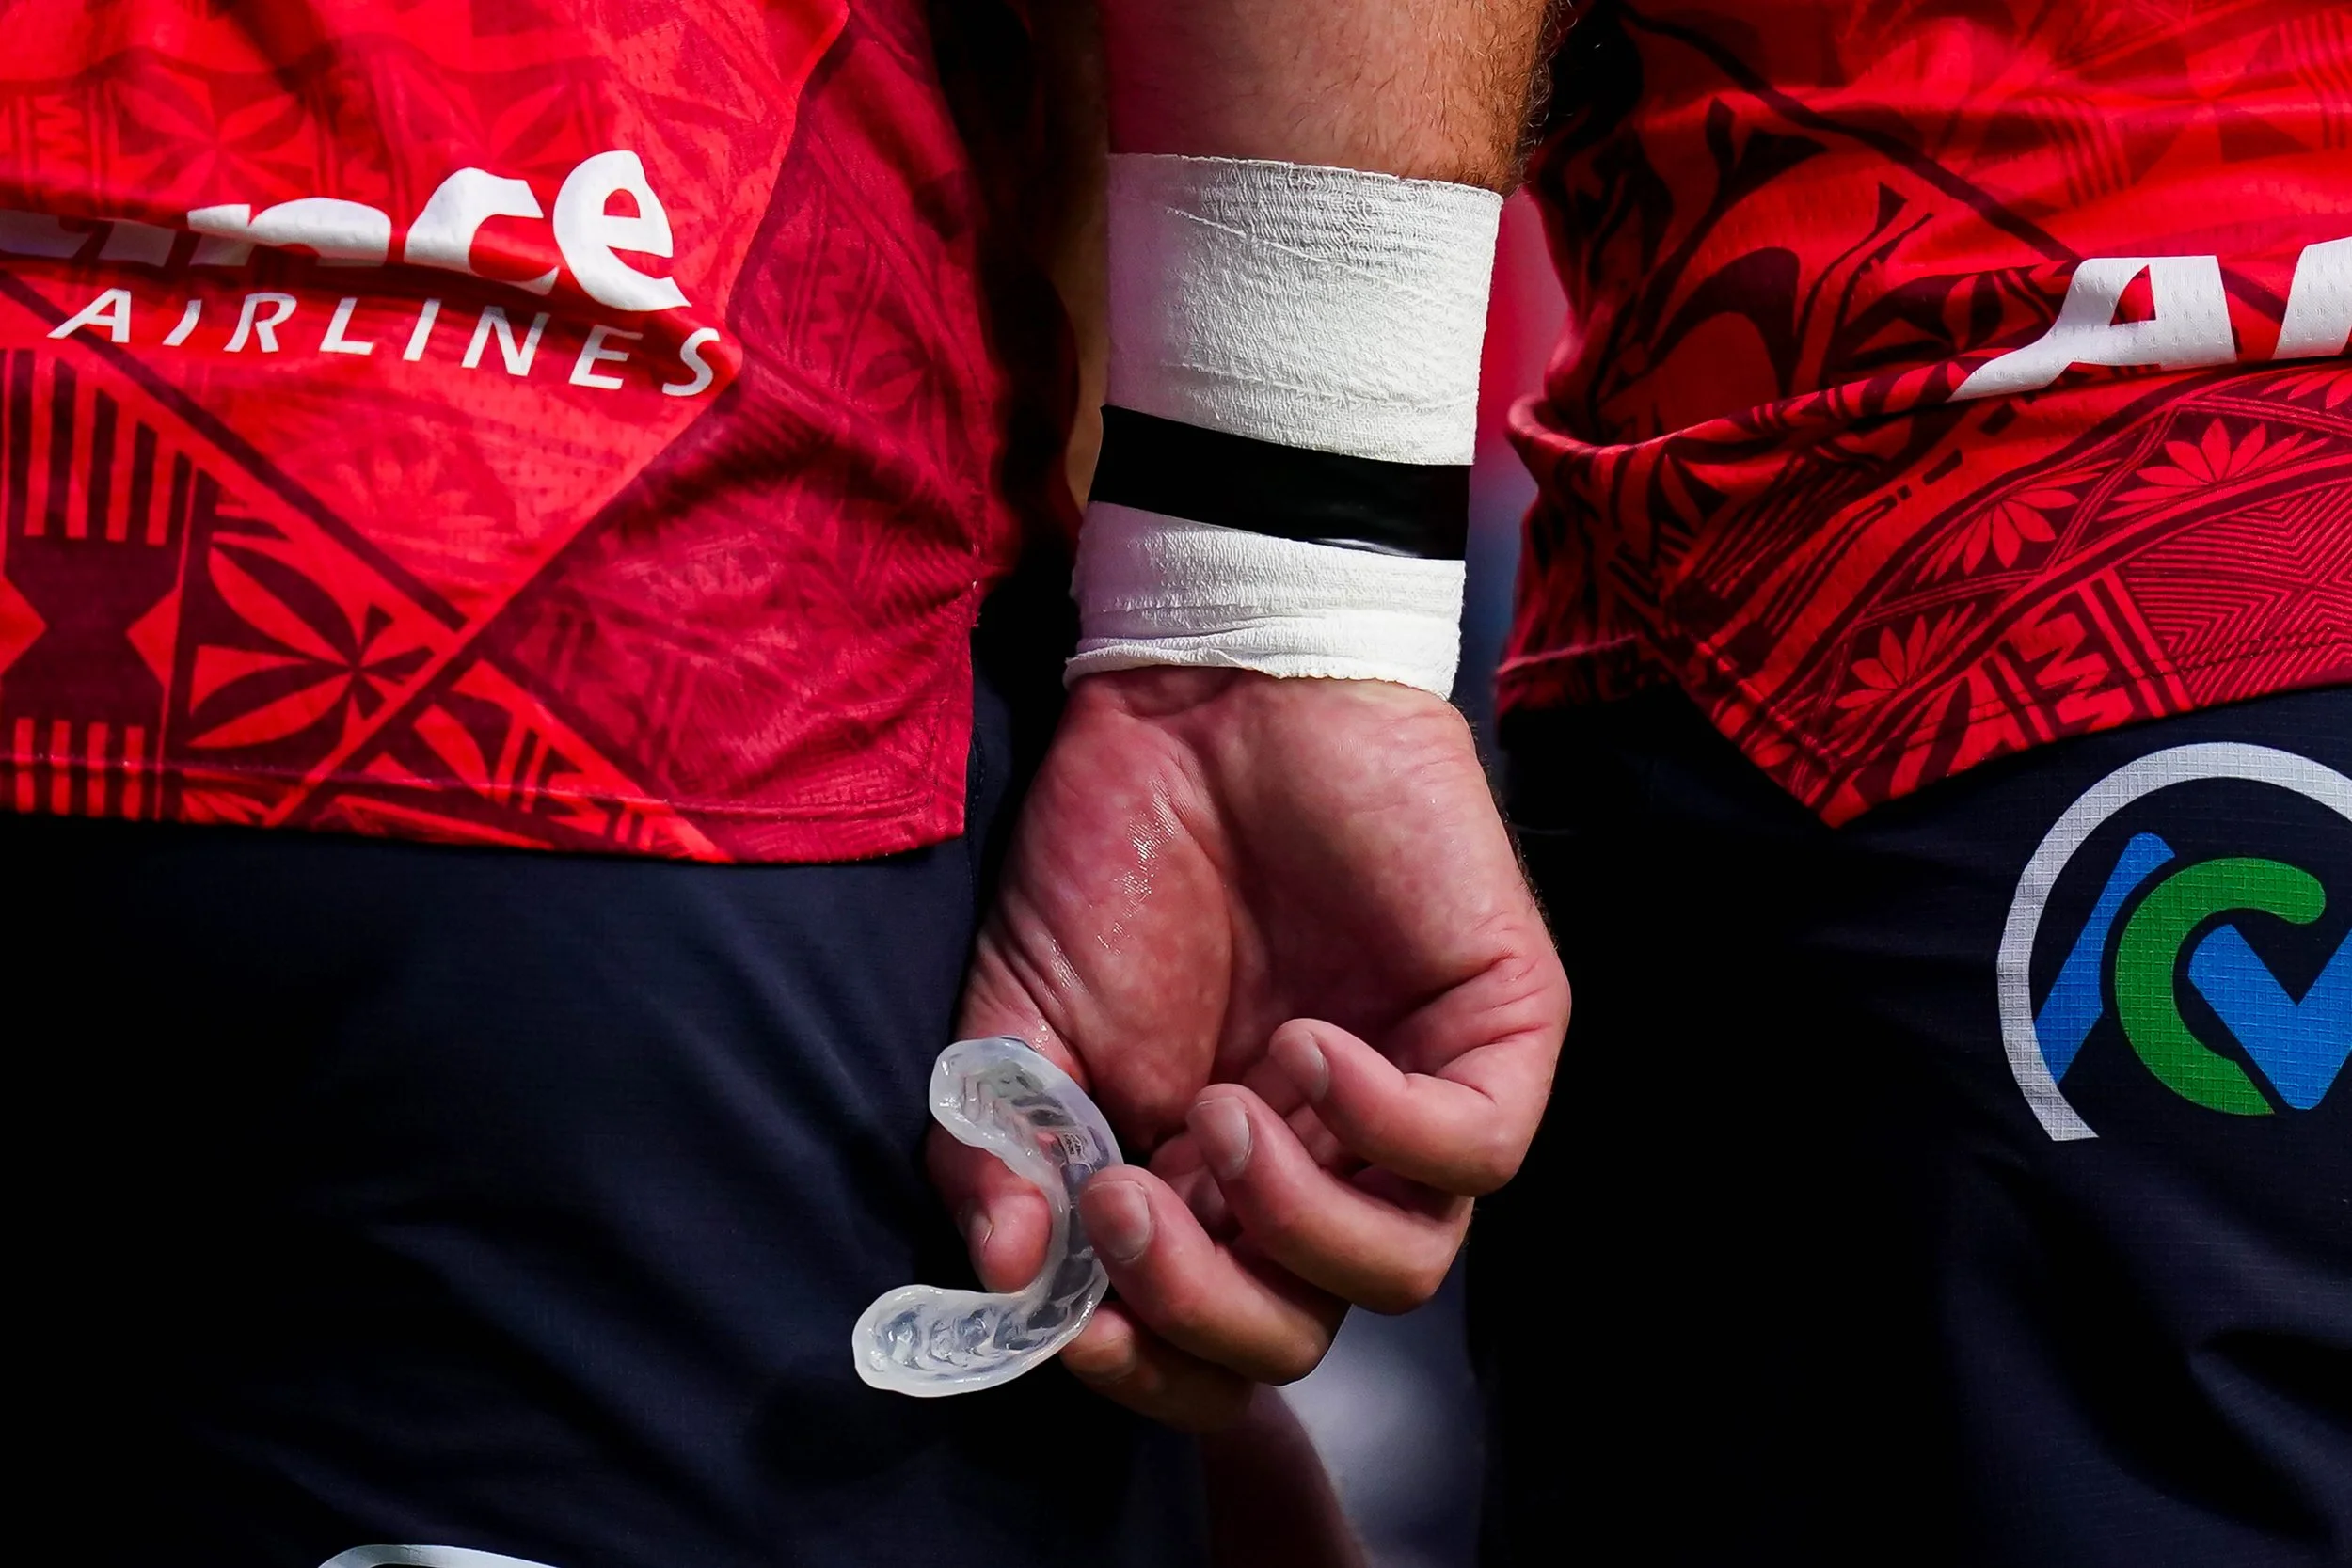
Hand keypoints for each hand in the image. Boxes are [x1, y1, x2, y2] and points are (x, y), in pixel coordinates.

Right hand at [932, 667, 1567, 1427]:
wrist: (1206, 691)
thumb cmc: (1119, 845)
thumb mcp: (1021, 1010)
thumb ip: (1003, 1147)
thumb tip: (1006, 1278)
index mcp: (1209, 1179)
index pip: (1208, 1341)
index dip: (1147, 1361)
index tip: (1069, 1322)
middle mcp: (1320, 1163)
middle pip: (1300, 1331)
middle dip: (1201, 1303)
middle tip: (1126, 1202)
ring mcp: (1414, 1102)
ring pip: (1403, 1270)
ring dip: (1291, 1220)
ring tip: (1218, 1108)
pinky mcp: (1497, 1033)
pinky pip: (1477, 1154)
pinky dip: (1383, 1126)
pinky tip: (1307, 1043)